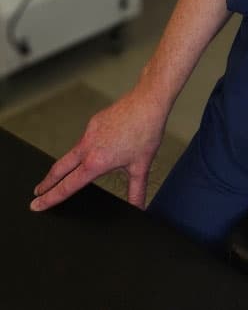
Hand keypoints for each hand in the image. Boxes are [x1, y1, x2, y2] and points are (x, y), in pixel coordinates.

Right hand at [30, 88, 167, 211]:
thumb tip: (138, 209)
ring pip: (71, 153)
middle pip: (59, 169)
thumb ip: (137, 192)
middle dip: (47, 183)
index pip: (67, 186)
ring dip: (64, 166)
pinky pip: (84, 140)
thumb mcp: (141, 167)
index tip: (36, 205)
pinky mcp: (94, 121)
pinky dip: (81, 150)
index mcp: (95, 162)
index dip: (50, 198)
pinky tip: (91, 151)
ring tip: (62, 174)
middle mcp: (87, 147)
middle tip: (37, 193)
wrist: (148, 101)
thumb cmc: (146, 132)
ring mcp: (89, 132)